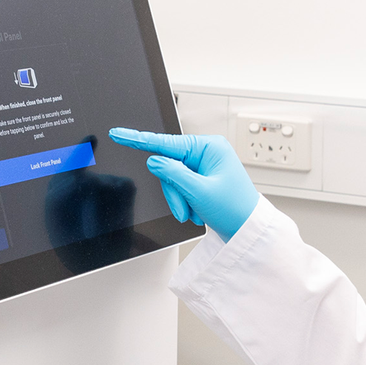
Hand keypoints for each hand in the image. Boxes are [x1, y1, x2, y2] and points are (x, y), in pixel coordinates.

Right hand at [107, 129, 260, 240]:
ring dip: (179, 200)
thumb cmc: (235, 210)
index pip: (166, 142)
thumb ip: (173, 174)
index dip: (138, 139)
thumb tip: (154, 161)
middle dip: (174, 192)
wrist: (247, 231)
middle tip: (185, 210)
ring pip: (172, 180)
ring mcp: (203, 166)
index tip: (118, 133)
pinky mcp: (200, 179)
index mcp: (209, 147)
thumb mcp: (200, 191)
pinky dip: (184, 202)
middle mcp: (206, 153)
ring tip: (194, 213)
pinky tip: (197, 211)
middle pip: (168, 166)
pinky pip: (179, 188)